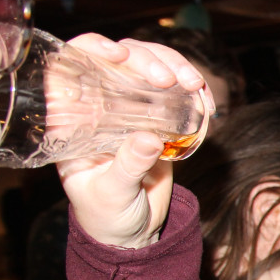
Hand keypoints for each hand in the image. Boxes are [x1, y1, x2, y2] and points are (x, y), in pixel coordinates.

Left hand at [54, 35, 214, 248]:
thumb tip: (149, 139)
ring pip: (152, 65)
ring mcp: (132, 108)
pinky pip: (178, 90)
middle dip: (148, 58)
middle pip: (121, 57)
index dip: (92, 48)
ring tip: (196, 86)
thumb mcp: (112, 194)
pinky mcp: (160, 117)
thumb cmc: (106, 214)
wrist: (133, 232)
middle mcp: (100, 105)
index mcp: (73, 117)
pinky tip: (206, 103)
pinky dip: (196, 91)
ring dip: (177, 67)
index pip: (72, 65)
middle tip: (169, 79)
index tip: (119, 55)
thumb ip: (127, 167)